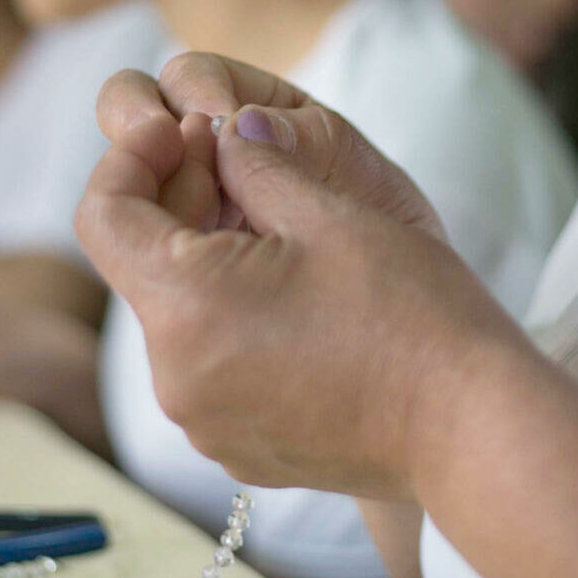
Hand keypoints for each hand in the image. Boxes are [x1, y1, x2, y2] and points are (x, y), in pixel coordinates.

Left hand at [76, 54, 540, 499]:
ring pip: (182, 317)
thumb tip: (223, 129)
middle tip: (248, 164)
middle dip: (183, 206)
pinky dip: (239, 321)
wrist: (474, 428)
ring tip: (286, 234)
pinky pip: (215, 367)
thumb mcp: (328, 210)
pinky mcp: (240, 449)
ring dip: (214, 264)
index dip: (133, 156)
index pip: (102, 214)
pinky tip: (305, 301)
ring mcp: (206, 421)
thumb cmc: (413, 314)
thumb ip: (255, 159)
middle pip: (144, 267)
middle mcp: (175, 377)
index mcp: (185, 307)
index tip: (190, 130)